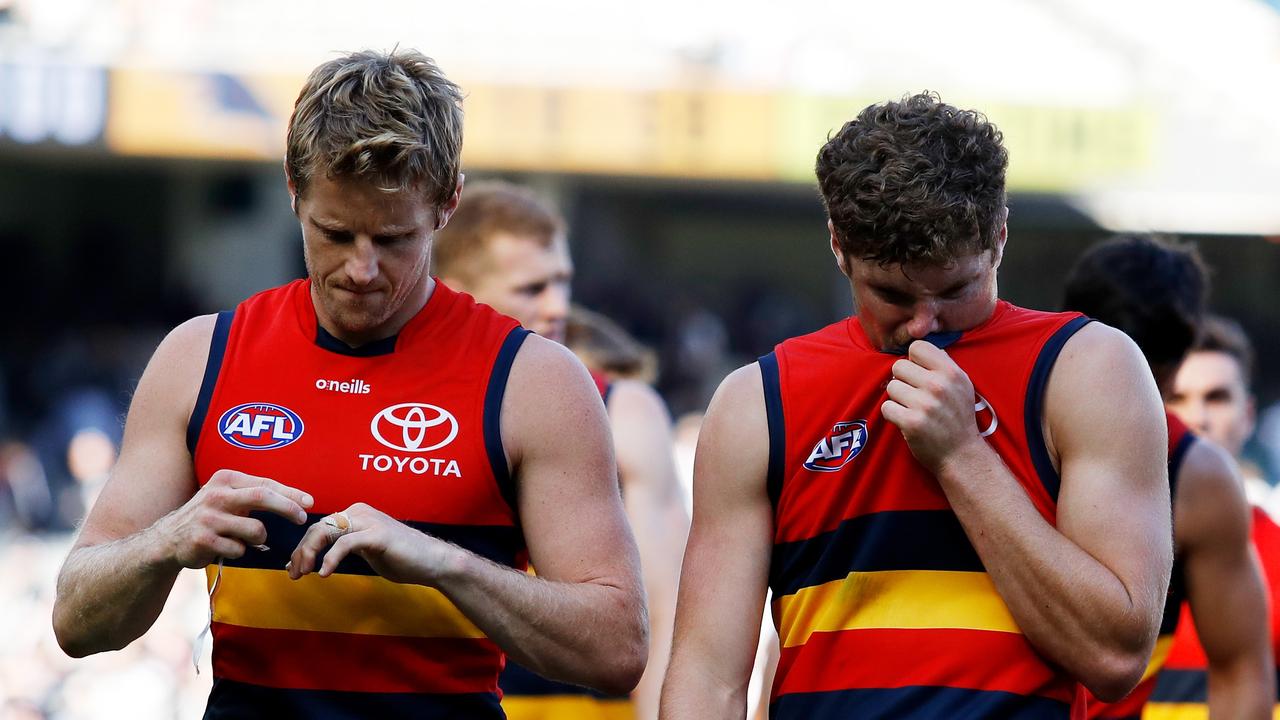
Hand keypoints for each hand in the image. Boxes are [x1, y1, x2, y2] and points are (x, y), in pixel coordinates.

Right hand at [155, 468, 312, 567]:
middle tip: (302, 518)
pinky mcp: (203, 539)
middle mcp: (217, 495)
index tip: (310, 502)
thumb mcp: (228, 497)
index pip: (266, 484)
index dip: (290, 493)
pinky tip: (226, 548)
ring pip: (256, 529)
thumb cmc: (210, 516)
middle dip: (288, 508)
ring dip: (259, 539)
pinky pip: (239, 549)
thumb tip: (298, 500)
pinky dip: (240, 551)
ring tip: (245, 539)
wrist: (169, 538)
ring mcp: (209, 517)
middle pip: (263, 497)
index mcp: (226, 479)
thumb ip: (254, 495)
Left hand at [287, 503, 460, 584]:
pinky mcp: (377, 534)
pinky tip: (325, 573)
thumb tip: (308, 561)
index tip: (292, 569)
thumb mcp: (364, 552)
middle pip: (317, 528)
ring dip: (309, 554)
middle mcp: (359, 511)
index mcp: (355, 514)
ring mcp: (368, 521)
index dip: (301, 548)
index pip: (317, 527)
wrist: (432, 562)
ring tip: (304, 574)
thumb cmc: (400, 558)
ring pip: (326, 531)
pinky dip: (331, 558)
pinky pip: (345, 543)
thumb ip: (340, 550)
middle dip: (301, 552)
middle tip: (294, 575)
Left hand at [881, 340, 982, 472]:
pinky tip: (907, 420)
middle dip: (903, 380)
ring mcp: (925, 404)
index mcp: (951, 372)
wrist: (961, 454)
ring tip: (913, 408)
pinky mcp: (911, 422)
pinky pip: (886, 407)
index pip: (917, 347)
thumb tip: (919, 347)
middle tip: (915, 395)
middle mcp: (939, 385)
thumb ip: (943, 364)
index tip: (919, 374)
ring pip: (891, 386)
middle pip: (898, 366)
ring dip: (898, 398)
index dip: (913, 360)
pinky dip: (893, 414)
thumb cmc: (958, 417)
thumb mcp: (961, 385)